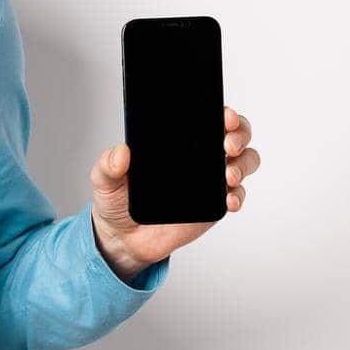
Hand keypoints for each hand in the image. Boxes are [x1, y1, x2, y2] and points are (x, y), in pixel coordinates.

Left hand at [88, 105, 259, 281]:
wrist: (124, 237)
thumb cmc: (117, 200)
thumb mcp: (105, 179)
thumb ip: (108, 165)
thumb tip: (121, 152)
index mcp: (175, 140)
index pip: (205, 116)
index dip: (221, 111)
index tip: (223, 115)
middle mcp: (198, 155)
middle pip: (235, 134)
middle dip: (239, 133)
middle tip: (226, 143)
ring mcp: (209, 180)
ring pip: (244, 161)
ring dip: (243, 163)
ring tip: (228, 175)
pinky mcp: (214, 204)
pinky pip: (237, 195)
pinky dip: (239, 195)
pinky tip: (228, 200)